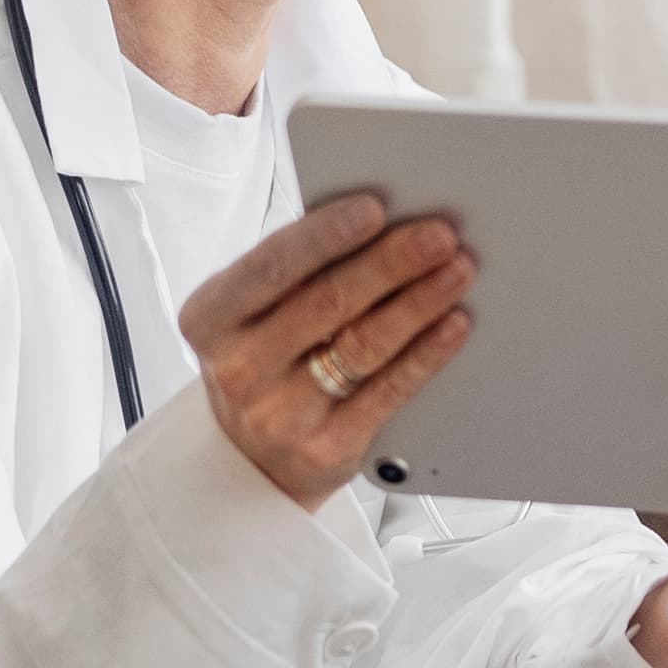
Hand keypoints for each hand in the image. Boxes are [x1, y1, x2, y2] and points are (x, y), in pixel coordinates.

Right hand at [183, 191, 473, 506]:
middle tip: (438, 235)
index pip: (273, 265)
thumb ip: (296, 271)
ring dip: (418, 302)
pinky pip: (387, 391)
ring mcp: (279, 412)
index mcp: (211, 316)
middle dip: (390, 263)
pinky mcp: (325, 446)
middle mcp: (239, 367)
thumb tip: (379, 223)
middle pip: (326, 303)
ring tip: (456, 271)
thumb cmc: (262, 363)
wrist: (251, 459)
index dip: (327, 234)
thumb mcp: (250, 314)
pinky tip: (452, 324)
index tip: (375, 208)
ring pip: (362, 345)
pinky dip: (426, 353)